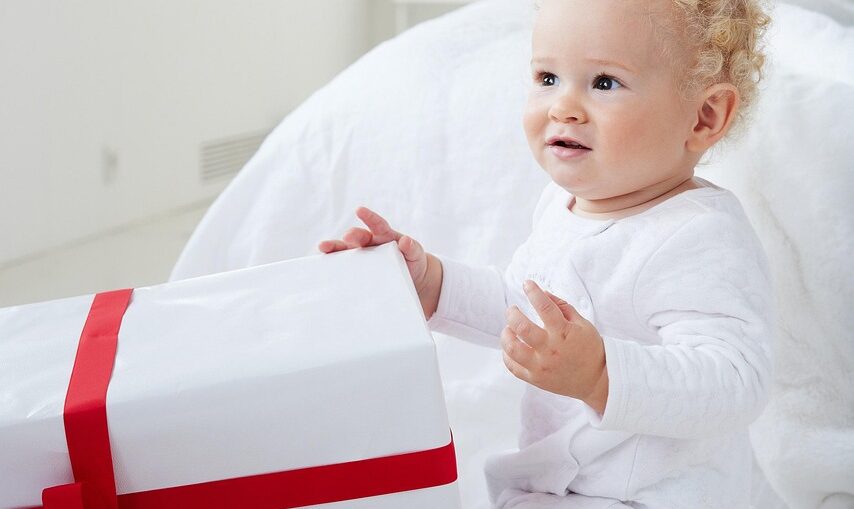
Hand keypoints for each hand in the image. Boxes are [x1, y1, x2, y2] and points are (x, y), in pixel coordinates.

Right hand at [317, 206, 442, 317]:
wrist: (410, 277)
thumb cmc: (412, 260)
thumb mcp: (416, 254)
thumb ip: (412, 248)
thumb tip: (406, 241)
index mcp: (384, 235)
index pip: (377, 224)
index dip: (369, 217)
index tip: (359, 210)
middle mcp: (369, 243)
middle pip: (357, 236)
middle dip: (351, 236)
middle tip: (347, 238)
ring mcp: (361, 256)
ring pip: (345, 249)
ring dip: (334, 248)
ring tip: (323, 247)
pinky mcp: (357, 270)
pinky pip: (343, 266)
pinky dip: (333, 265)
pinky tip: (323, 266)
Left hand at [501, 279, 608, 414]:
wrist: (595, 381)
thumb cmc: (589, 349)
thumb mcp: (583, 324)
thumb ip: (562, 307)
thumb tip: (543, 293)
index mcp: (564, 333)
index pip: (544, 307)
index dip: (533, 292)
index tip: (527, 284)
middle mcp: (550, 349)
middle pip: (521, 327)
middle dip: (512, 314)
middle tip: (512, 310)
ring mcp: (541, 366)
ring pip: (512, 348)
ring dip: (506, 334)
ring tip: (508, 329)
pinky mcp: (535, 379)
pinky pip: (512, 366)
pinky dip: (506, 354)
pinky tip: (510, 346)